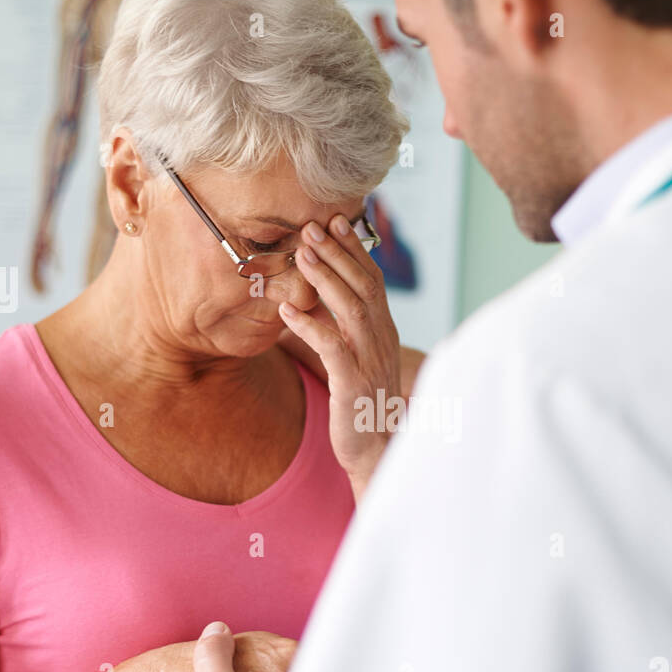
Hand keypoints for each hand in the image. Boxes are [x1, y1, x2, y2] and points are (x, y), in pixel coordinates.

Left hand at [280, 214, 402, 499]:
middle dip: (338, 253)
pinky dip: (309, 325)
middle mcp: (380, 341)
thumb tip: (301, 305)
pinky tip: (288, 309)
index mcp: (383, 332)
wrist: (375, 449)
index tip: (336, 222)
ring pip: (351, 309)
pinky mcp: (352, 384)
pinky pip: (331, 347)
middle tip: (312, 225)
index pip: (373, 281)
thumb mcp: (351, 361)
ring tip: (300, 254)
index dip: (355, 250)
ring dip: (325, 278)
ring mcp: (368, 361)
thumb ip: (335, 332)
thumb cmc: (358, 405)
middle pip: (364, 286)